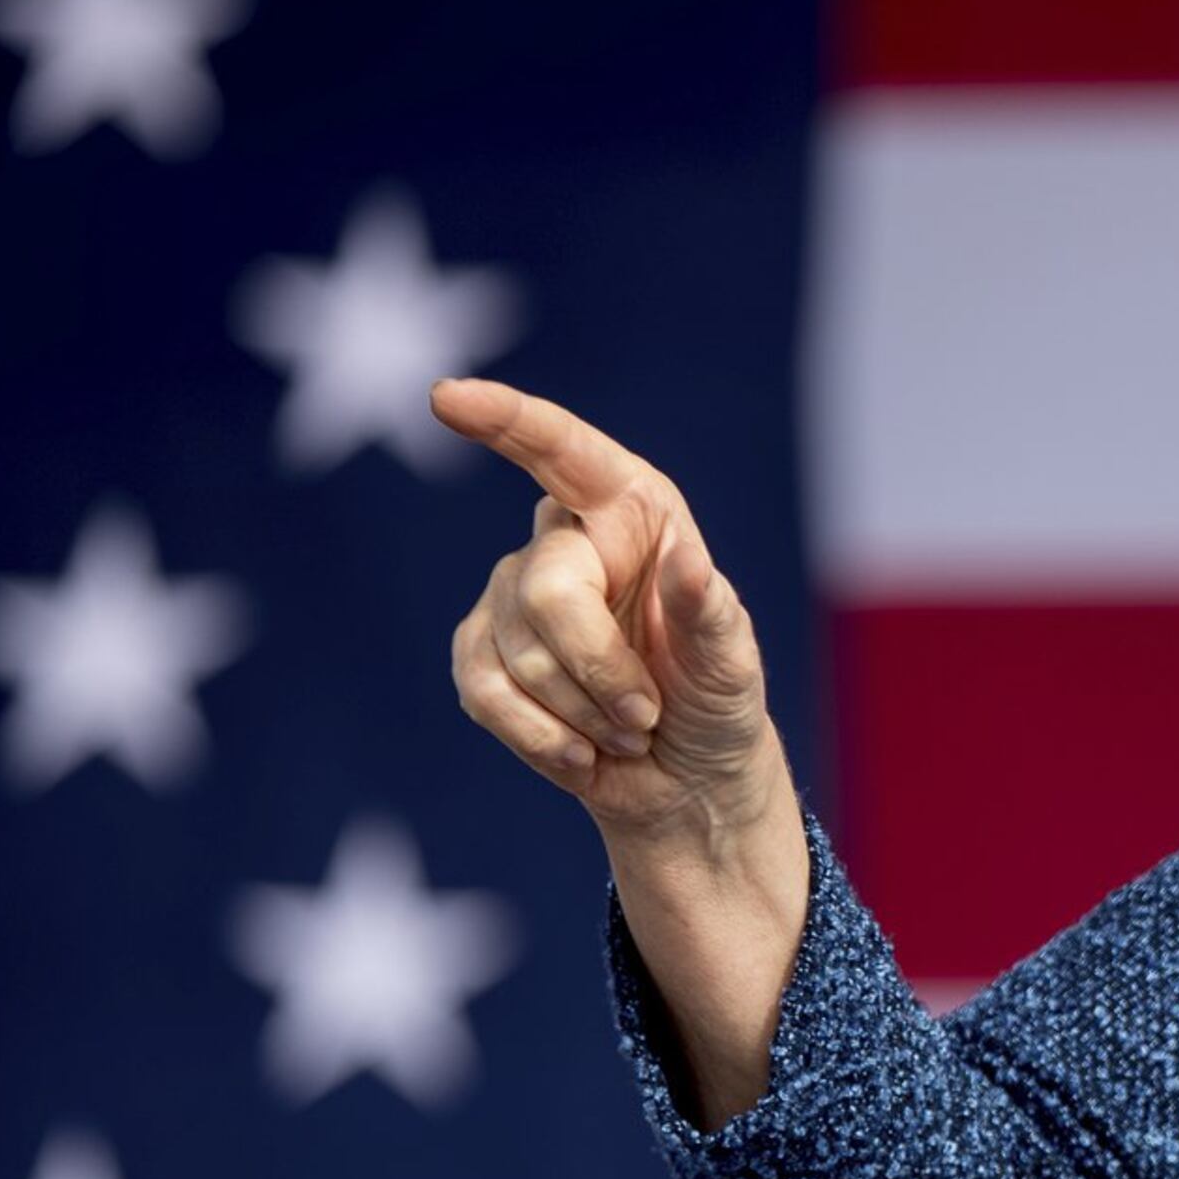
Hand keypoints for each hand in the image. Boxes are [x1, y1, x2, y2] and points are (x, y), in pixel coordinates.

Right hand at [432, 377, 776, 837]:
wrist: (685, 779)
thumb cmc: (716, 701)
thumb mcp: (731, 661)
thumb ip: (710, 611)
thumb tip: (689, 559)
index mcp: (633, 511)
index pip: (563, 450)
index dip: (505, 421)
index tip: (447, 398)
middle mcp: (566, 540)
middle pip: (546, 592)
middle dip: (599, 669)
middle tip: (647, 715)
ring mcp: (513, 595)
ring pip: (516, 652)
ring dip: (583, 714)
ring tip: (628, 731)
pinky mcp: (480, 653)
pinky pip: (485, 693)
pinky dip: (542, 738)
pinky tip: (582, 755)